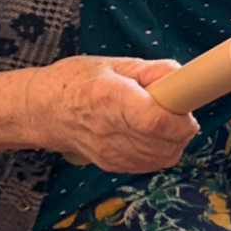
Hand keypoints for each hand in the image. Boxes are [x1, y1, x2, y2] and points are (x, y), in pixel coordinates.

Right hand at [25, 56, 199, 172]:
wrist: (43, 111)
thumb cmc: (77, 82)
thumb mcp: (115, 65)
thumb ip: (154, 70)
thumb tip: (185, 78)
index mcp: (111, 98)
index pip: (155, 120)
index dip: (180, 119)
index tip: (187, 110)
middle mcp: (109, 130)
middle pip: (165, 143)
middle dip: (182, 128)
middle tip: (177, 111)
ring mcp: (110, 152)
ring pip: (163, 157)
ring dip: (174, 141)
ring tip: (164, 122)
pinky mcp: (112, 165)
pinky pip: (152, 164)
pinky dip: (162, 151)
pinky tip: (153, 135)